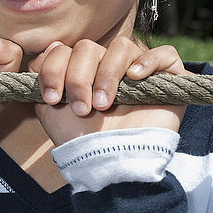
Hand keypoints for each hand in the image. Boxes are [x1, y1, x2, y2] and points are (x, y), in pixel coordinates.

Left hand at [29, 36, 187, 145]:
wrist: (109, 165)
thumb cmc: (81, 139)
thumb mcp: (50, 107)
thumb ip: (43, 74)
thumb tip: (48, 48)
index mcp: (84, 69)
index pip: (65, 49)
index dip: (54, 68)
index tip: (53, 97)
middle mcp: (110, 66)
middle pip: (89, 47)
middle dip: (78, 78)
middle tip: (81, 108)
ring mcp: (140, 71)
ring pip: (122, 46)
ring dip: (107, 74)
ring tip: (104, 104)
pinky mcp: (169, 80)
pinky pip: (165, 54)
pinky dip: (148, 61)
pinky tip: (134, 78)